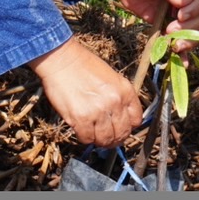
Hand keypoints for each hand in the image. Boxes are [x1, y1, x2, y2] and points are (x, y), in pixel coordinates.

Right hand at [26, 38, 143, 146]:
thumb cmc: (84, 65)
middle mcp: (115, 102)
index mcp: (125, 91)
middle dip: (115, 138)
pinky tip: (82, 129)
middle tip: (107, 137)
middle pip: (122, 133)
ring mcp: (98, 112)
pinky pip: (87, 139)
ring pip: (105, 139)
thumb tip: (120, 118)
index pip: (136, 120)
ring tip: (94, 134)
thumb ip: (119, 97)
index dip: (128, 126)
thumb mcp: (111, 77)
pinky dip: (85, 138)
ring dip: (100, 140)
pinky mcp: (81, 119)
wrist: (62, 59)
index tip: (121, 127)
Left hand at [110, 0, 198, 58]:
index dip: (196, 8)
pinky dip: (183, 53)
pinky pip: (178, 39)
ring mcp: (178, 13)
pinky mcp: (167, 25)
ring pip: (194, 31)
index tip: (181, 14)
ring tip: (174, 46)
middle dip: (191, 27)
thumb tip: (186, 1)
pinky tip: (184, 63)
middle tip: (172, 29)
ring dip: (188, 41)